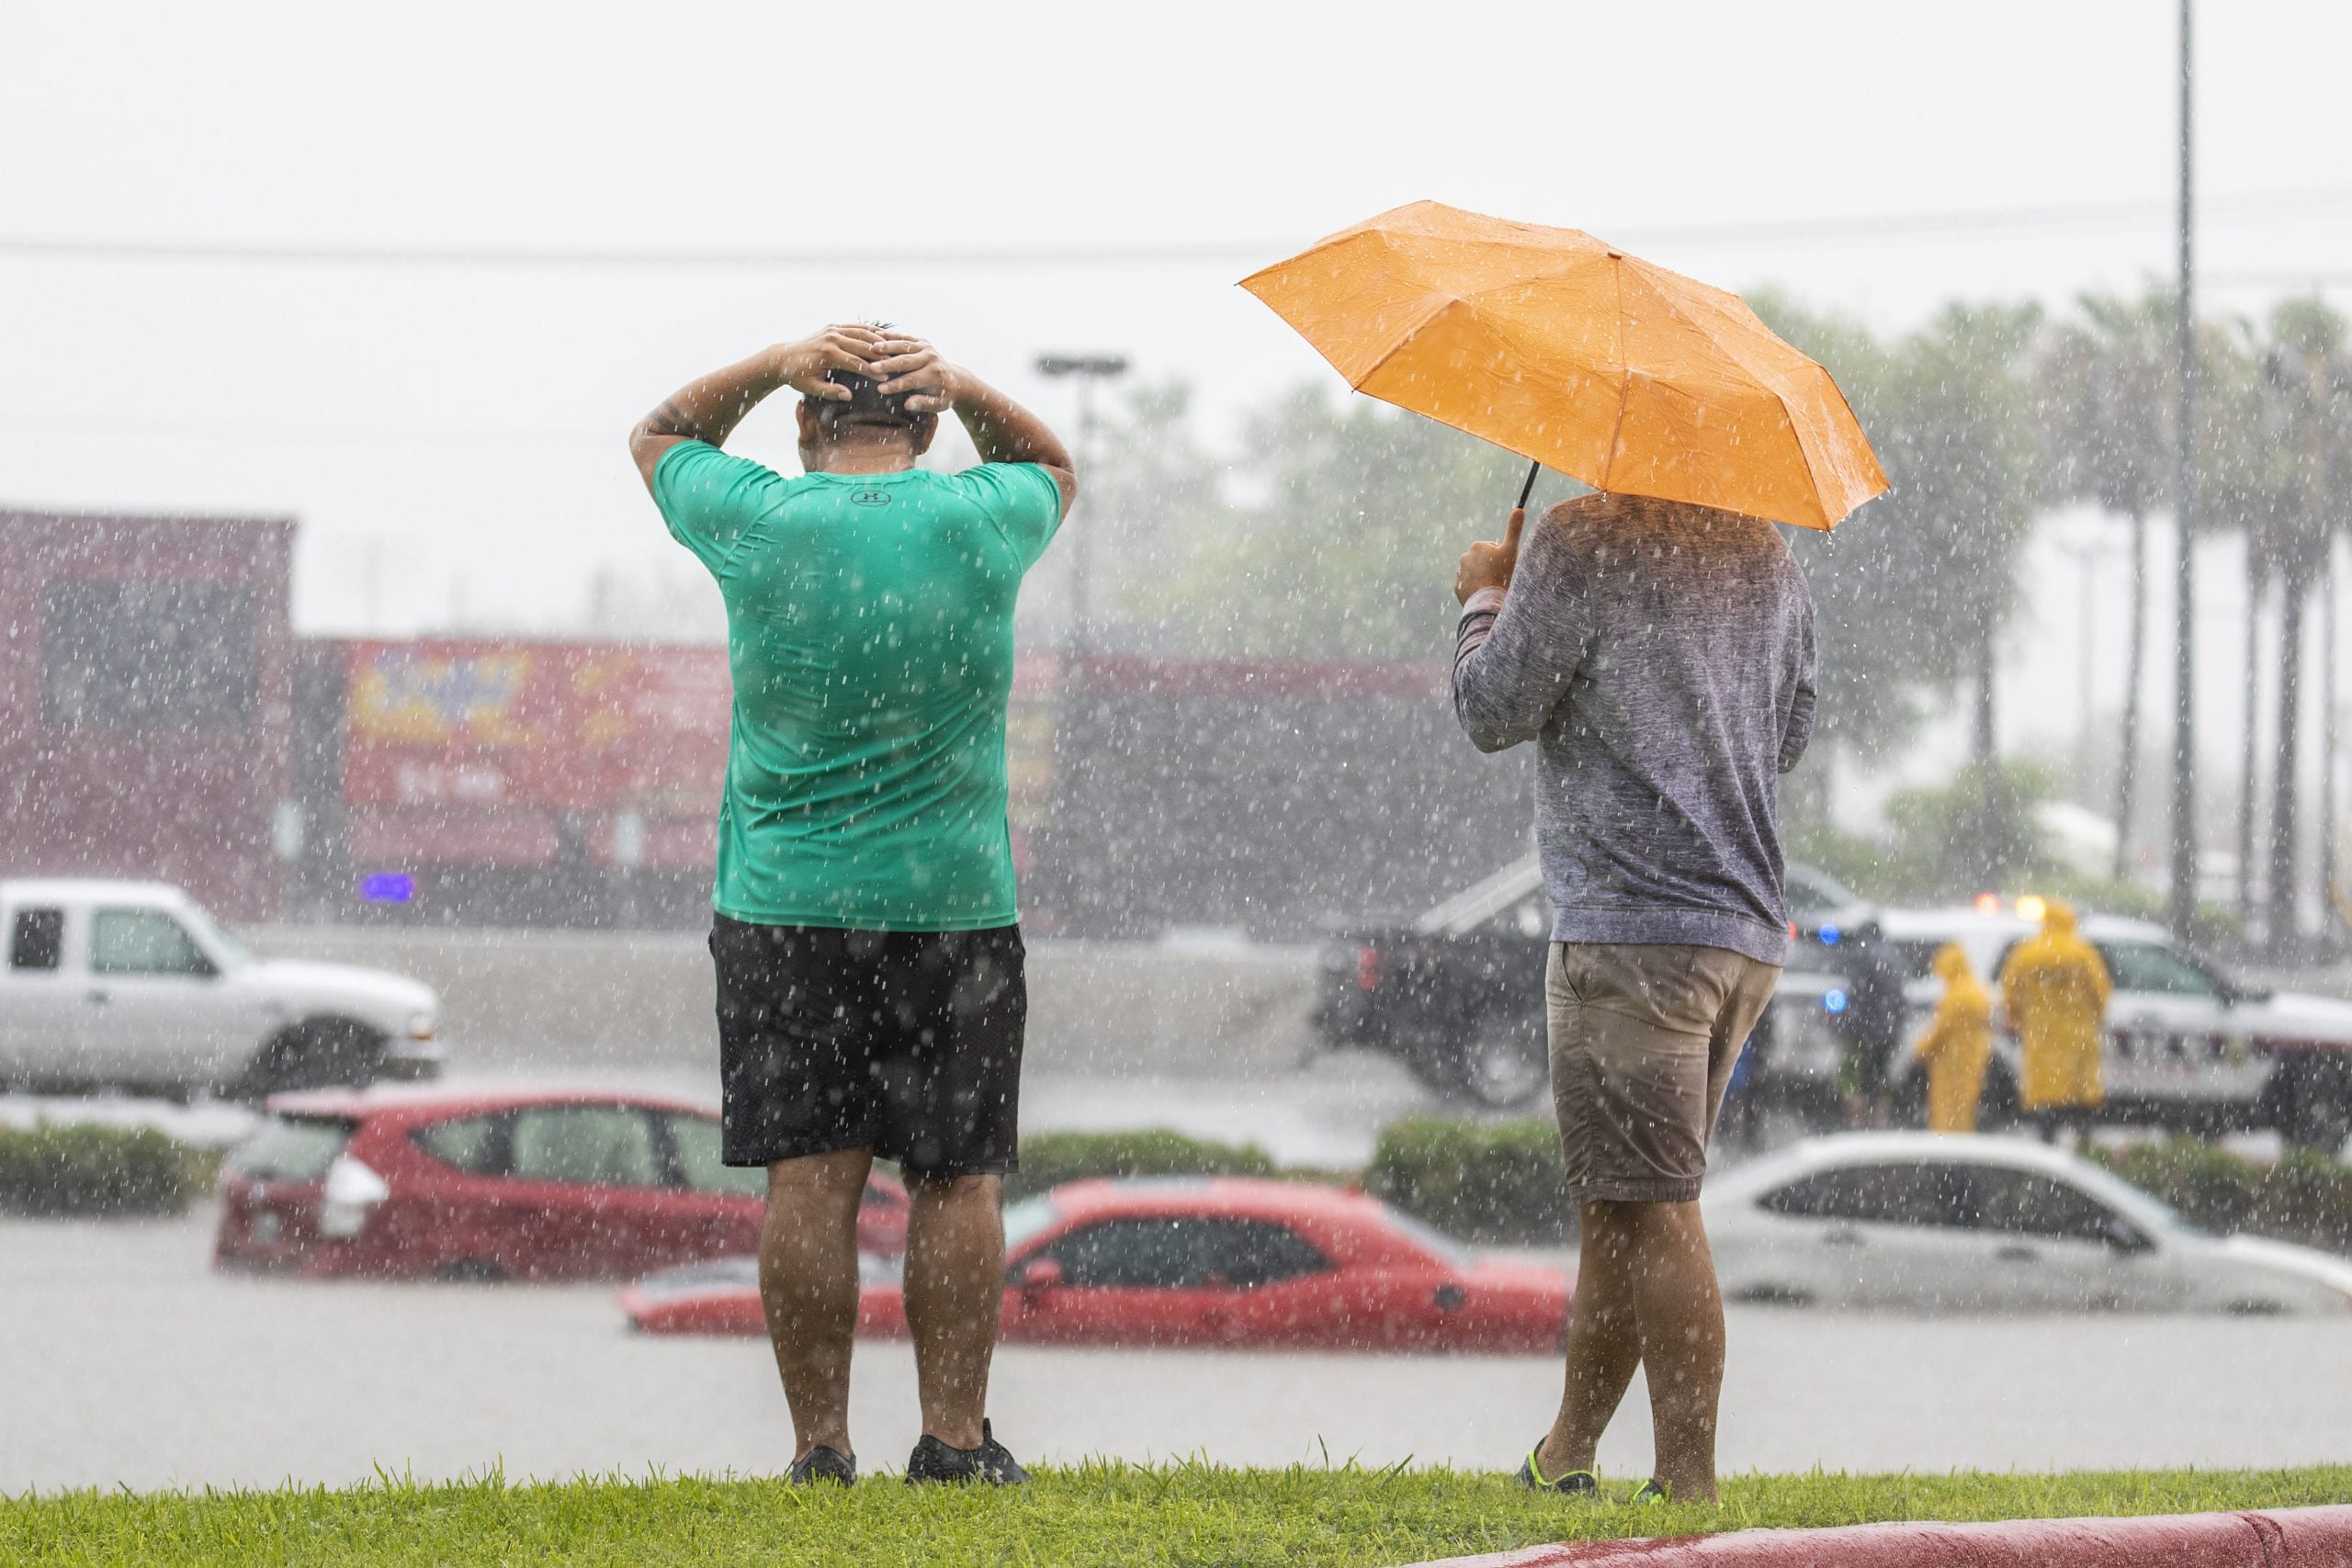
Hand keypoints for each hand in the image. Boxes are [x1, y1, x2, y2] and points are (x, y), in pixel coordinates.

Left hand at [768, 325, 895, 400]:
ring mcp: (832, 330)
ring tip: (895, 349)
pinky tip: (883, 336)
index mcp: (828, 354)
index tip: (886, 379)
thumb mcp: (811, 388)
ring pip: (862, 333)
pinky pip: (855, 327)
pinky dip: (870, 330)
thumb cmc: (797, 376)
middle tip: (896, 363)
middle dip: (880, 356)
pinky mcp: (833, 326)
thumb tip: (848, 396)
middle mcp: (832, 338)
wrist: (783, 358)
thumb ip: (830, 391)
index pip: (856, 363)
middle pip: (863, 346)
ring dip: (879, 341)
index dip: (873, 372)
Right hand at [866, 333, 961, 414]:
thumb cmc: (944, 396)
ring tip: (872, 348)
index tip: (880, 390)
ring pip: (904, 346)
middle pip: (906, 361)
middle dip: (888, 365)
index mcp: (935, 375)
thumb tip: (907, 405)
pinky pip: (905, 337)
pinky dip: (891, 335)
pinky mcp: (922, 341)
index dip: (896, 385)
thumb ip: (924, 404)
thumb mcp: (939, 404)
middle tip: (872, 368)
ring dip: (888, 346)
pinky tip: (877, 335)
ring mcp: (927, 348)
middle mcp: (931, 358)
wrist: (956, 379)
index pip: (912, 380)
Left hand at [1455, 507, 1526, 602]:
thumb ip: (1514, 529)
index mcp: (1477, 546)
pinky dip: (1475, 590)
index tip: (1505, 567)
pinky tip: (1484, 594)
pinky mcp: (1457, 588)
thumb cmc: (1502, 573)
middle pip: (1483, 562)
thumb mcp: (1511, 550)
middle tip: (1500, 578)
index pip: (1493, 550)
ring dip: (1483, 579)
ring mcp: (1460, 573)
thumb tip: (1519, 509)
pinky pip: (1468, 587)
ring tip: (1492, 587)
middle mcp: (1465, 557)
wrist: (1488, 600)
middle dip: (1491, 568)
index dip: (1502, 558)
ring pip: (1476, 574)